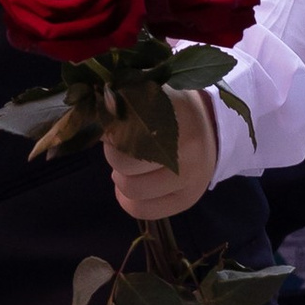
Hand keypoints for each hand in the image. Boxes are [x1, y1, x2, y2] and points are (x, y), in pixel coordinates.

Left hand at [105, 87, 216, 219]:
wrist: (212, 126)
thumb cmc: (170, 109)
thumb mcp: (150, 94)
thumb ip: (122, 103)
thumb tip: (92, 124)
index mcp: (174, 111)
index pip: (122, 128)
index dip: (109, 130)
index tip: (114, 126)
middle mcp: (187, 145)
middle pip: (123, 161)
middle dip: (114, 154)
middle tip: (122, 147)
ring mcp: (190, 176)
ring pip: (131, 188)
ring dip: (121, 177)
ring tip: (131, 165)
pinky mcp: (188, 199)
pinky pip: (143, 210)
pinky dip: (128, 201)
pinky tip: (132, 186)